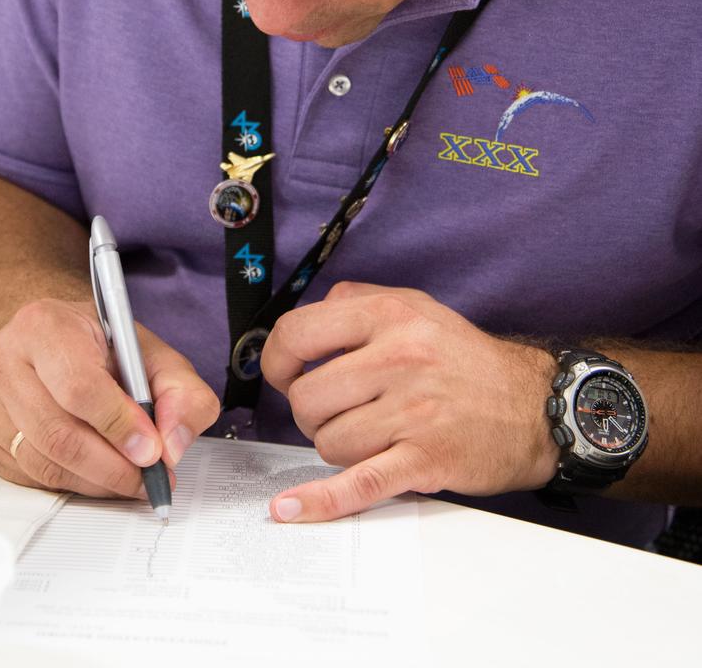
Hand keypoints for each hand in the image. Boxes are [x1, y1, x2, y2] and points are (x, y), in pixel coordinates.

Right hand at [0, 298, 219, 496]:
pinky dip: (70, 483)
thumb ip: (181, 392)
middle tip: (148, 478)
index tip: (152, 451)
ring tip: (129, 479)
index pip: (78, 386)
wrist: (51, 338)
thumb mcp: (152, 353)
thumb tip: (174, 444)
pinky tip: (96, 473)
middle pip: (58, 432)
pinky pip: (28, 476)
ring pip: (42, 462)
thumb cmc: (100, 346)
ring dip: (94, 481)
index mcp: (44, 324)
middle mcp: (4, 359)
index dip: (118, 426)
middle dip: (111, 466)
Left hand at [261, 281, 556, 521]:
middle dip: (311, 411)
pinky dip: (321, 501)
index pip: (298, 333)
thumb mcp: (415, 307)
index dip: (277, 358)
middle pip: (307, 397)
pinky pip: (359, 483)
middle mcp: (398, 359)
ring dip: (338, 445)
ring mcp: (411, 412)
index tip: (282, 372)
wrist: (533, 406)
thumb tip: (304, 324)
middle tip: (337, 411)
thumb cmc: (466, 359)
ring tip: (370, 433)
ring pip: (327, 441)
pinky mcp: (424, 460)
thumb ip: (356, 302)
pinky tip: (291, 507)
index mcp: (389, 316)